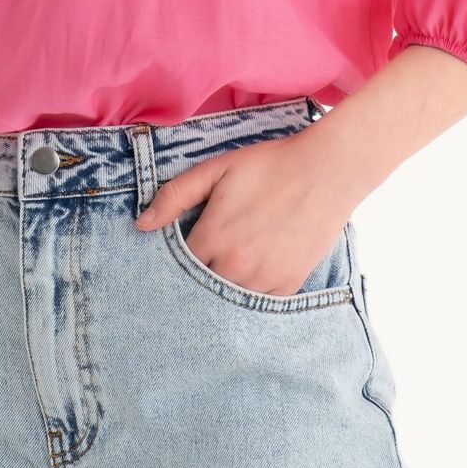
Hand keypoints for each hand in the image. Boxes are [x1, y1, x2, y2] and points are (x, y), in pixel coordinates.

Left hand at [132, 127, 357, 296]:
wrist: (325, 171)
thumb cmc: (268, 166)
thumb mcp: (216, 169)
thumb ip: (174, 195)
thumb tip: (141, 224)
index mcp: (212, 237)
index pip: (179, 264)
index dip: (179, 256)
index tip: (187, 245)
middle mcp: (235, 265)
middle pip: (201, 285)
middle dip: (200, 273)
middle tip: (211, 253)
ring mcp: (263, 279)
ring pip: (229, 296)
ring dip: (225, 283)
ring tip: (233, 262)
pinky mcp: (288, 285)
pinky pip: (259, 302)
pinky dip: (253, 291)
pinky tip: (254, 271)